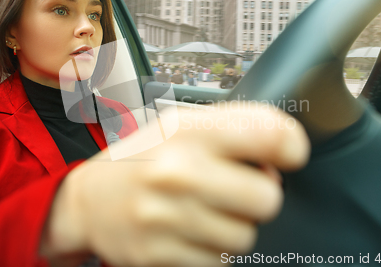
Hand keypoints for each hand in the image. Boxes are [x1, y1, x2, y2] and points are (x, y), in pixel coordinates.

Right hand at [41, 102, 309, 266]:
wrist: (89, 202)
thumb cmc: (143, 159)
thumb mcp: (180, 127)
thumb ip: (232, 131)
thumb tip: (283, 154)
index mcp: (188, 132)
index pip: (271, 135)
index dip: (291, 147)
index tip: (285, 155)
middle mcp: (178, 173)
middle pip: (268, 199)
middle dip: (258, 196)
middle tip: (235, 189)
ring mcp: (167, 220)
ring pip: (245, 237)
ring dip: (233, 226)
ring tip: (204, 210)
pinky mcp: (159, 257)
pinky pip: (218, 263)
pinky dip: (210, 251)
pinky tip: (188, 232)